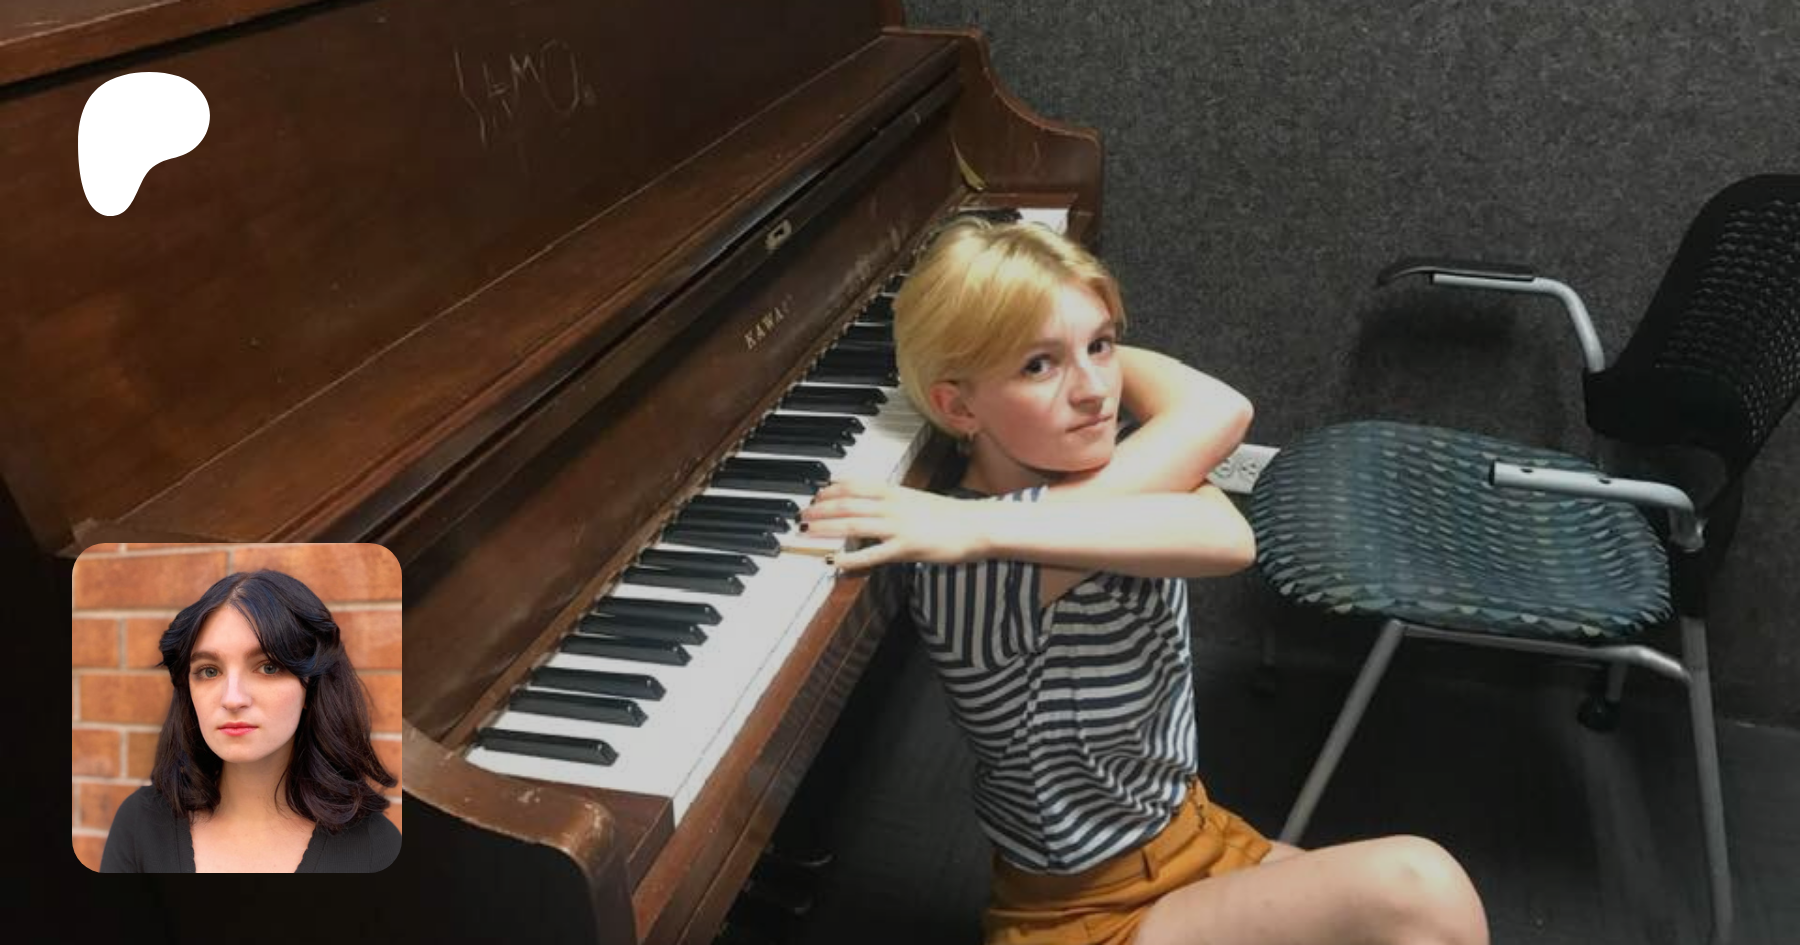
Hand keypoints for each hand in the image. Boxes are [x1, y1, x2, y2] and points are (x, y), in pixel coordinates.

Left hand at [800, 479, 989, 569]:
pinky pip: (873, 553)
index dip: (831, 489)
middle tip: (800, 516)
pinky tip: (834, 562)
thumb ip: (893, 501)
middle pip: (847, 503)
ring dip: (826, 528)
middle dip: (820, 509)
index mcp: (895, 491)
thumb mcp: (916, 500)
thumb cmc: (950, 516)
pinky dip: (851, 558)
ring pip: (854, 524)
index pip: (855, 484)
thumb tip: (872, 505)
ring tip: (806, 533)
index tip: (815, 494)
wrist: (977, 525)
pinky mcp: (907, 547)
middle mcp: (893, 505)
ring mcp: (899, 526)